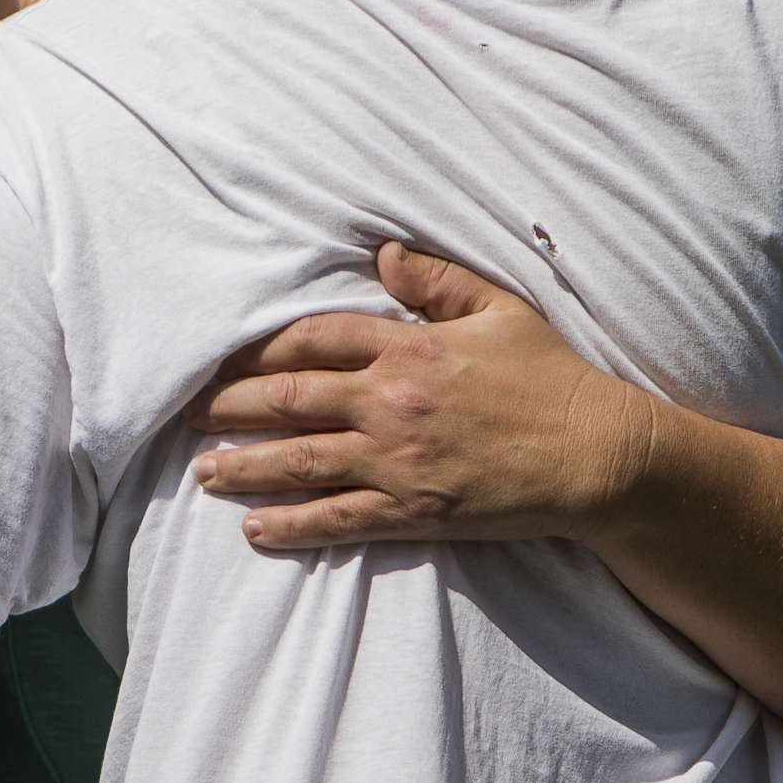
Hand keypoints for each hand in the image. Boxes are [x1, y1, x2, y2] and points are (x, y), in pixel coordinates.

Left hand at [184, 243, 655, 548]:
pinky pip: (336, 518)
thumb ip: (436, 281)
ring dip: (243, 466)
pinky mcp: (412, 509)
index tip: (225, 358)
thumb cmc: (551, 378)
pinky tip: (255, 528)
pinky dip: (290, 525)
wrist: (595, 456)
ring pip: (299, 461)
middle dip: (231, 406)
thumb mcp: (499, 310)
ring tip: (203, 471)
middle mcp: (390, 401)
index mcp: (408, 347)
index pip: (313, 338)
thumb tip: (382, 254)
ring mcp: (397, 459)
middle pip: (289, 398)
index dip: (261, 349)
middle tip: (187, 413)